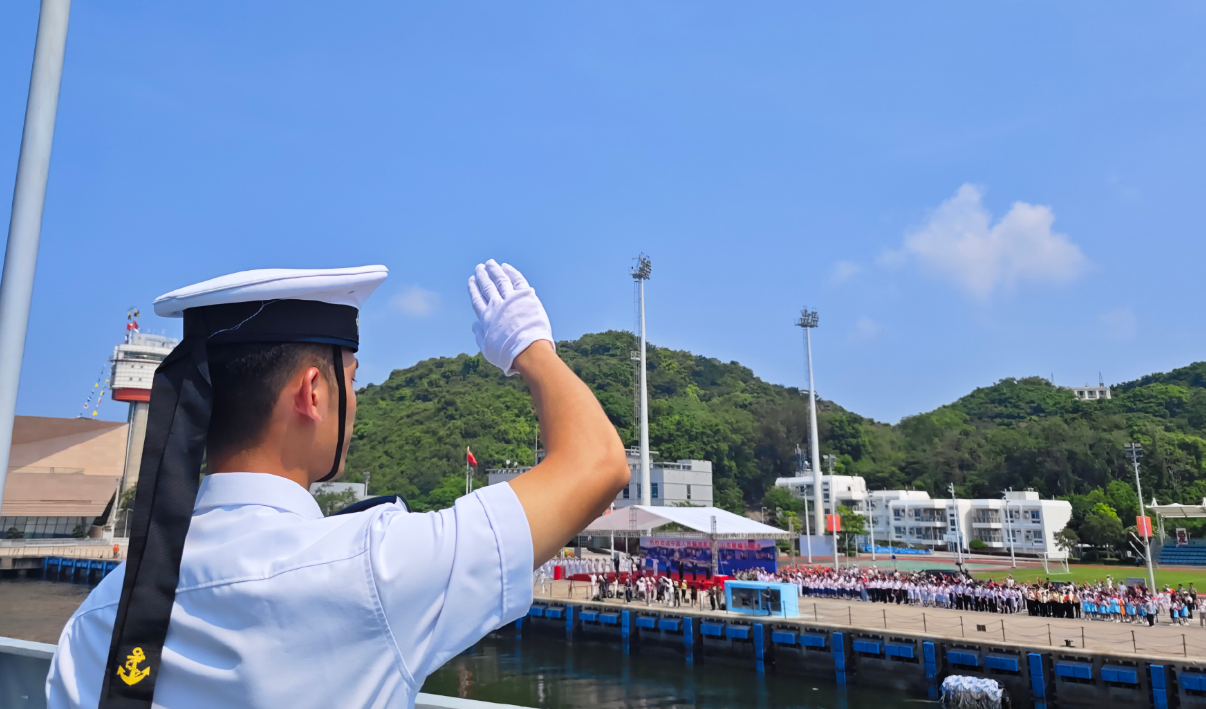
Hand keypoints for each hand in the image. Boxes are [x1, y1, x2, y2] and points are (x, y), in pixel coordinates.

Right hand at [468, 260, 553, 375]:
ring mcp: (511, 300)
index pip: (477, 300)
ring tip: (490, 263)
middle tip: (479, 268)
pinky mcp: (526, 296)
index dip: (473, 289)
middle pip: (487, 287)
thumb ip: (479, 335)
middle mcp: (496, 306)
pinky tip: (506, 267)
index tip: (471, 280)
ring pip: (500, 280)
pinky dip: (511, 272)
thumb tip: (474, 325)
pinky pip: (517, 280)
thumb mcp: (488, 349)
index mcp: (486, 318)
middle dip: (482, 276)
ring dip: (494, 270)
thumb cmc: (508, 354)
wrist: (527, 350)